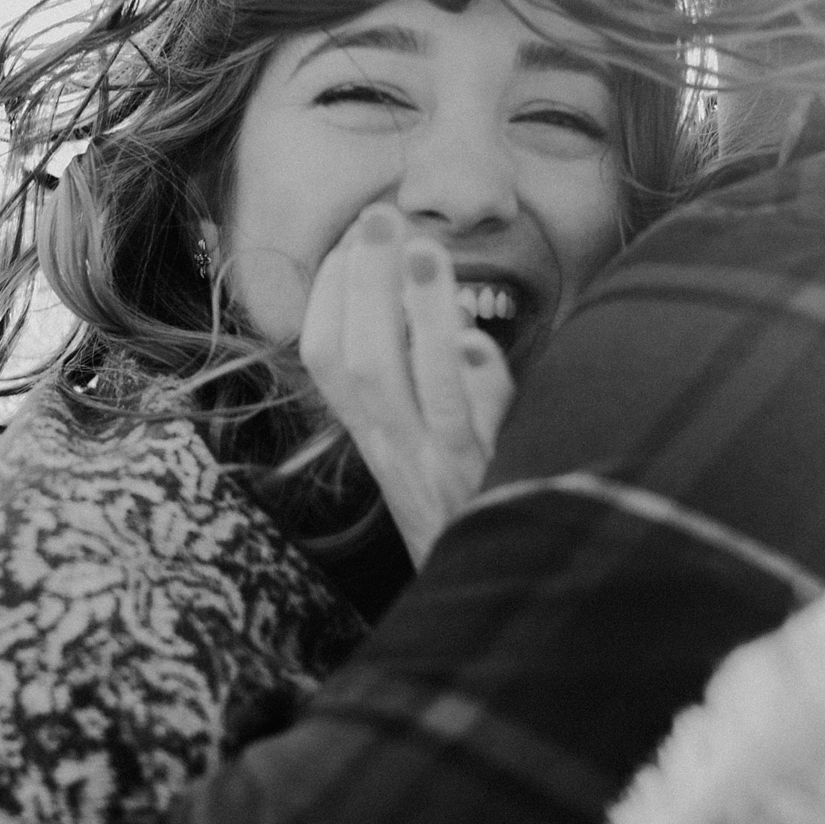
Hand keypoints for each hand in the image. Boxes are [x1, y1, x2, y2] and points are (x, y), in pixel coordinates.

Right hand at [299, 205, 515, 566]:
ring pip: (411, 383)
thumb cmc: (483, 518)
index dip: (327, 297)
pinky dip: (468, 374)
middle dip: (360, 282)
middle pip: (357, 362)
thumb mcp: (451, 454)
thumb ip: (453, 391)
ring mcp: (441, 472)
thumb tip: (465, 331)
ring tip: (423, 248)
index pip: (327, 363)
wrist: (497, 606)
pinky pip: (468, 423)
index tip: (347, 242)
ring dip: (414, 310)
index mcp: (381, 444)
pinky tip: (473, 336)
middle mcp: (400, 458)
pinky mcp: (486, 484)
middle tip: (376, 216)